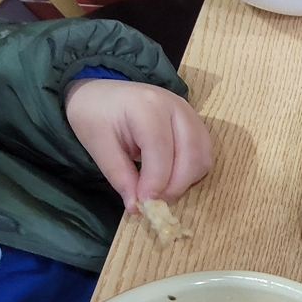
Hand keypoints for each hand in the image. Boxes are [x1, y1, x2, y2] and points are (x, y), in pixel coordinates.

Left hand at [65, 79, 212, 212]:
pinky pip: (204, 157)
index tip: (144, 203)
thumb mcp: (97, 144)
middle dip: (175, 185)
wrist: (103, 93)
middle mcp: (176, 107)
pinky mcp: (197, 126)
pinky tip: (171, 178)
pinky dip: (191, 174)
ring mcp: (191, 115)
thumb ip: (119, 175)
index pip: (161, 147)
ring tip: (160, 190)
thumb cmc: (97, 115)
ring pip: (202, 158)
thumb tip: (137, 207)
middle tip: (154, 202)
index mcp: (147, 106)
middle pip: (190, 154)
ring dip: (186, 182)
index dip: (156, 180)